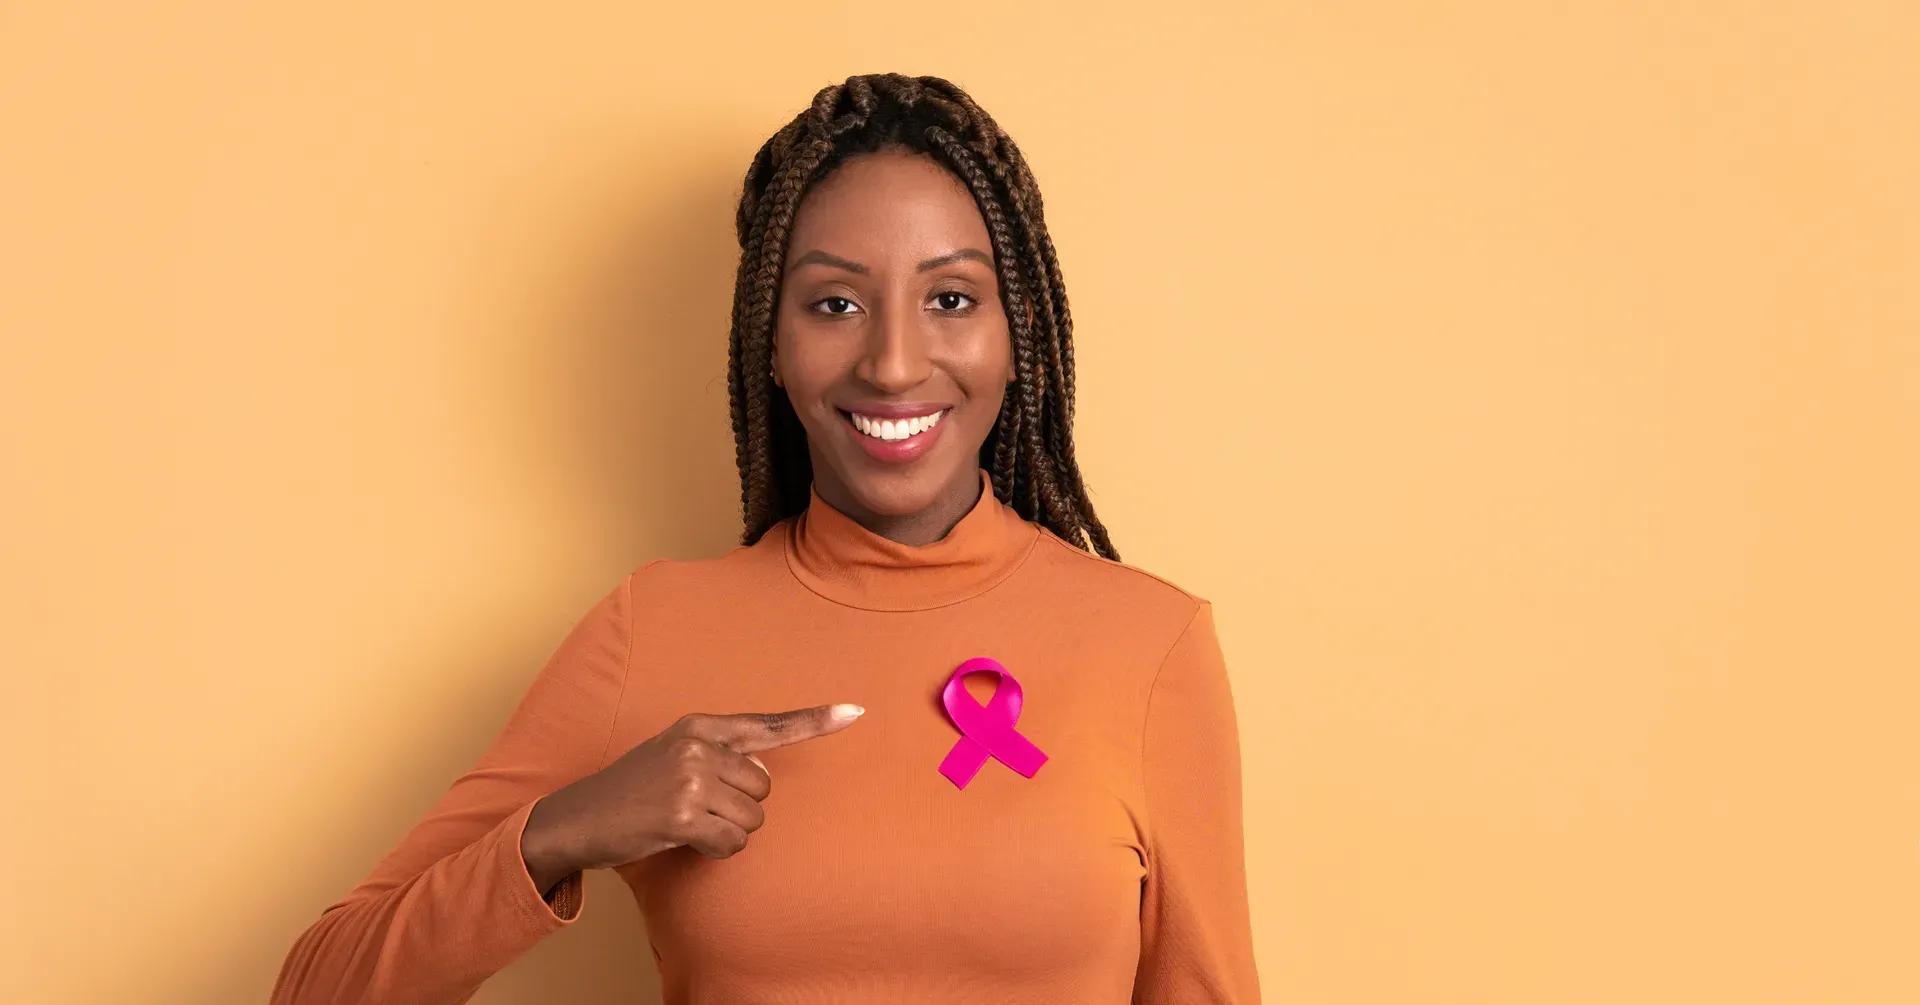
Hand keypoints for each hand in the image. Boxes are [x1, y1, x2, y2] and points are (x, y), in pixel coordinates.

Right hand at [521, 704, 863, 892]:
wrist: (579, 817)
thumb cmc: (632, 790)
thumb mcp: (673, 754)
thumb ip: (719, 755)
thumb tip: (761, 774)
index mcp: (701, 726)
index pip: (768, 724)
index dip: (815, 721)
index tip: (855, 713)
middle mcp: (699, 746)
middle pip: (763, 789)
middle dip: (738, 808)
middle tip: (694, 808)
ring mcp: (691, 779)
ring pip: (752, 819)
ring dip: (726, 832)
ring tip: (685, 823)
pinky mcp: (684, 815)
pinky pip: (732, 842)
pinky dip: (715, 850)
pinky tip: (684, 841)